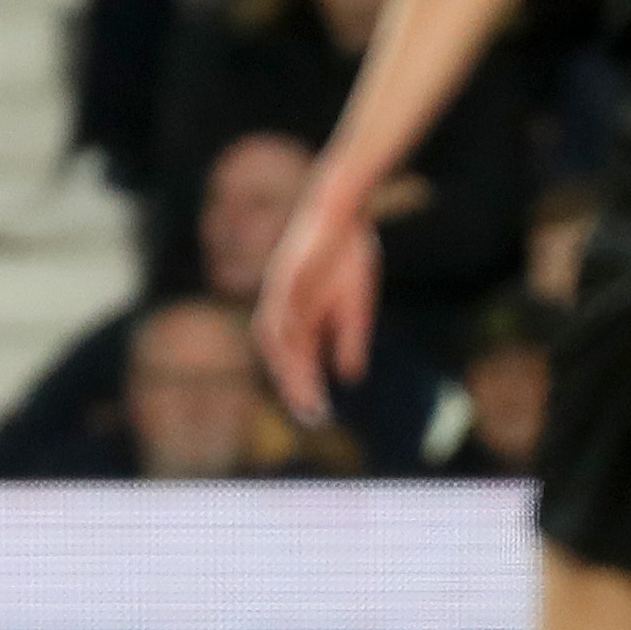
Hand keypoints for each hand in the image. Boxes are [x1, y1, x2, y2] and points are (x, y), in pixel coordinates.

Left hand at [253, 178, 378, 427]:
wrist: (344, 212)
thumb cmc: (348, 257)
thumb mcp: (355, 307)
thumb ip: (349, 340)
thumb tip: (348, 377)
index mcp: (299, 318)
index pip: (296, 361)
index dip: (305, 388)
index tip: (318, 417)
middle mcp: (284, 309)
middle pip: (282, 354)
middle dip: (294, 385)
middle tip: (310, 414)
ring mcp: (282, 290)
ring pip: (275, 333)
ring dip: (286, 364)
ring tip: (301, 391)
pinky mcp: (287, 270)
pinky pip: (282, 301)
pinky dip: (286, 326)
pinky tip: (294, 345)